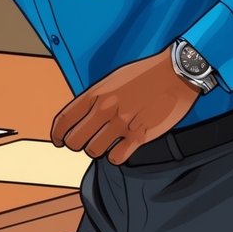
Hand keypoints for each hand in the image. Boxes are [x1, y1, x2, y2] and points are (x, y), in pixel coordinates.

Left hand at [50, 44, 201, 164]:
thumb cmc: (144, 75)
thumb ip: (96, 98)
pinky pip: (117, 157)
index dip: (57, 134)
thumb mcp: (112, 80)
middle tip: (82, 144)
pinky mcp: (140, 136)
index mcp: (96, 93)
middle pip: (74, 140)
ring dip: (96, 150)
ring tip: (103, 145)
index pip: (65, 119)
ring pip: (93, 151)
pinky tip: (119, 150)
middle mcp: (105, 109)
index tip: (58, 141)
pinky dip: (115, 157)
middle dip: (75, 145)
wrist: (175, 74)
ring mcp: (122, 123)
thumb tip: (83, 116)